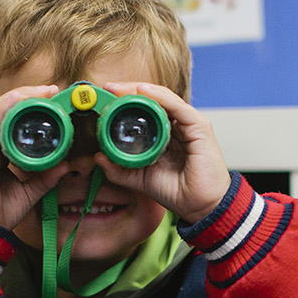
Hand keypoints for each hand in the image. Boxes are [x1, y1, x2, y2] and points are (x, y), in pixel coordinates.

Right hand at [0, 85, 70, 230]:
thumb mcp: (29, 192)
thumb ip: (45, 178)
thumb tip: (65, 165)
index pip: (10, 117)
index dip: (30, 104)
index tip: (53, 98)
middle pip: (5, 108)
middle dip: (29, 95)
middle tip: (54, 90)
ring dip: (22, 96)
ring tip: (44, 91)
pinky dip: (5, 108)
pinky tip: (20, 99)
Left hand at [94, 82, 230, 224]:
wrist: (199, 207)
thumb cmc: (177, 192)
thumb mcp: (139, 178)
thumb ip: (119, 168)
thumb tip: (99, 157)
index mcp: (166, 134)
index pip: (145, 110)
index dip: (125, 103)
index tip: (104, 99)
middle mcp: (178, 125)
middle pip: (153, 100)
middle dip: (129, 92)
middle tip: (108, 89)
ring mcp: (189, 124)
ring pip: (163, 98)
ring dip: (139, 91)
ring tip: (119, 89)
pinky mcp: (199, 126)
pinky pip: (176, 106)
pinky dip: (159, 96)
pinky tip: (142, 92)